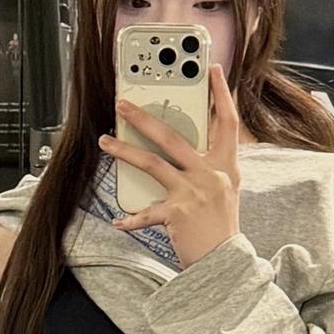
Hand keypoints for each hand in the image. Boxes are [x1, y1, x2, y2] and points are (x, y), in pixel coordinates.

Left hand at [99, 62, 241, 268]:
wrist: (225, 263)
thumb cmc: (220, 228)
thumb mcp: (223, 191)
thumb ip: (205, 168)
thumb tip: (177, 148)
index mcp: (226, 167)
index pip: (228, 122)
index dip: (221, 94)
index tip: (212, 70)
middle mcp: (211, 175)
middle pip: (175, 136)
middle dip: (145, 117)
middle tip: (124, 104)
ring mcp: (194, 192)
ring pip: (153, 163)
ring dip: (125, 150)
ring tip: (105, 140)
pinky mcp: (177, 213)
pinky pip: (146, 212)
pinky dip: (131, 218)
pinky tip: (118, 221)